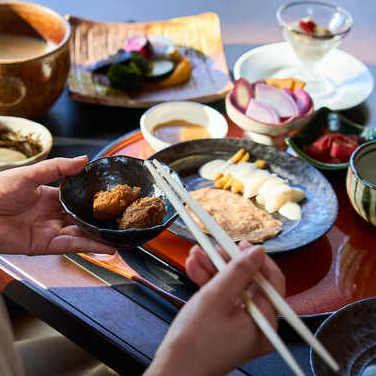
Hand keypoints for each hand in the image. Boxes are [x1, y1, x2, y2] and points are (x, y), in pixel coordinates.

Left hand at [0, 156, 114, 254]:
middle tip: (120, 221)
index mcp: (50, 197)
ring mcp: (51, 231)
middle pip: (82, 219)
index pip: (77, 199)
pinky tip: (106, 247)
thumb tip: (83, 160)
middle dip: (100, 221)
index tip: (110, 199)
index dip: (93, 200)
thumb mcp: (30, 174)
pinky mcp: (46, 246)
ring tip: (119, 237)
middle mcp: (53, 215)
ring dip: (100, 236)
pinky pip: (73, 246)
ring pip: (81, 234)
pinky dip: (90, 246)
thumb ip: (58, 168)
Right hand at [145, 241, 284, 375]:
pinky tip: (195, 268)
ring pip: (232, 286)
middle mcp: (258, 323)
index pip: (271, 281)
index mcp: (266, 322)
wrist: (173, 369)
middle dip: (227, 263)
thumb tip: (257, 251)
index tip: (240, 244)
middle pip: (248, 282)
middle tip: (213, 248)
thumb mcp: (217, 296)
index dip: (256, 260)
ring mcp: (241, 324)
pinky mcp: (226, 323)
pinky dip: (209, 283)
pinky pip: (222, 297)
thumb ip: (238, 271)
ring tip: (196, 254)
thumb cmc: (195, 340)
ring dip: (213, 269)